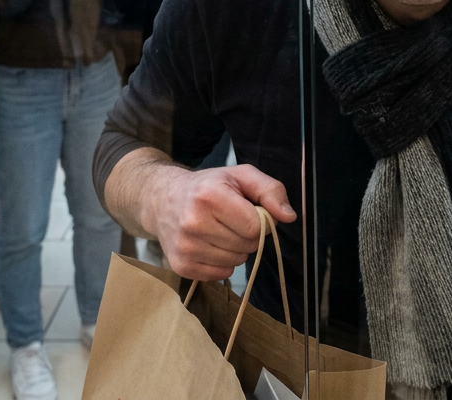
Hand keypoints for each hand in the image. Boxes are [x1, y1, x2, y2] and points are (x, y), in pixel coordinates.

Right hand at [148, 163, 296, 279]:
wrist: (163, 200)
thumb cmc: (209, 185)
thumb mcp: (241, 176)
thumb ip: (270, 190)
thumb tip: (289, 216)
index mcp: (210, 196)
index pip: (254, 226)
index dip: (260, 220)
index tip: (249, 210)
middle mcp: (193, 223)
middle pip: (247, 246)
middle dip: (248, 235)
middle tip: (232, 219)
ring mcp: (185, 247)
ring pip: (235, 262)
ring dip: (236, 249)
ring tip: (220, 230)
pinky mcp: (181, 267)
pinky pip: (221, 274)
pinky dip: (223, 262)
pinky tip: (210, 243)